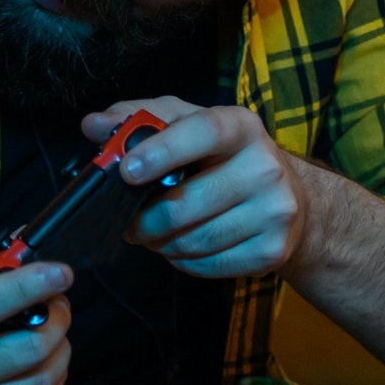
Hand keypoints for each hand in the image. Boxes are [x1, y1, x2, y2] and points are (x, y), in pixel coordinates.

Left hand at [86, 97, 311, 280]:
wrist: (292, 199)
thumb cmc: (222, 154)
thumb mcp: (185, 123)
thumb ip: (138, 119)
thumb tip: (92, 125)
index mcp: (241, 126)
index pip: (203, 132)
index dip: (162, 152)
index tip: (126, 171)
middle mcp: (266, 167)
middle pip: (188, 201)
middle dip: (146, 218)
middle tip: (127, 222)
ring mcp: (275, 212)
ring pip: (196, 239)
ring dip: (161, 243)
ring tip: (151, 235)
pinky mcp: (274, 251)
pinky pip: (211, 265)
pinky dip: (184, 261)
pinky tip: (179, 248)